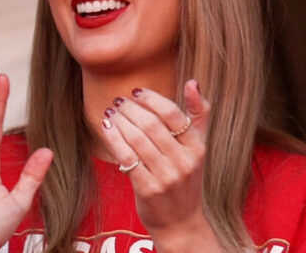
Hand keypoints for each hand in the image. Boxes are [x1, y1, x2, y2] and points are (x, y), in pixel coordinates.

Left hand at [100, 79, 217, 250]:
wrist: (180, 221)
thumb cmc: (185, 177)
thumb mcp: (198, 146)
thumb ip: (198, 114)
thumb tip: (192, 82)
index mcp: (198, 147)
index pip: (173, 114)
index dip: (151, 98)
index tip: (136, 91)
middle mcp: (184, 161)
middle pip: (151, 124)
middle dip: (130, 108)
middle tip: (118, 101)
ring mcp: (166, 176)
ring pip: (136, 139)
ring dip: (120, 121)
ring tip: (111, 112)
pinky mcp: (147, 189)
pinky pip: (126, 157)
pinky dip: (114, 139)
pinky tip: (107, 128)